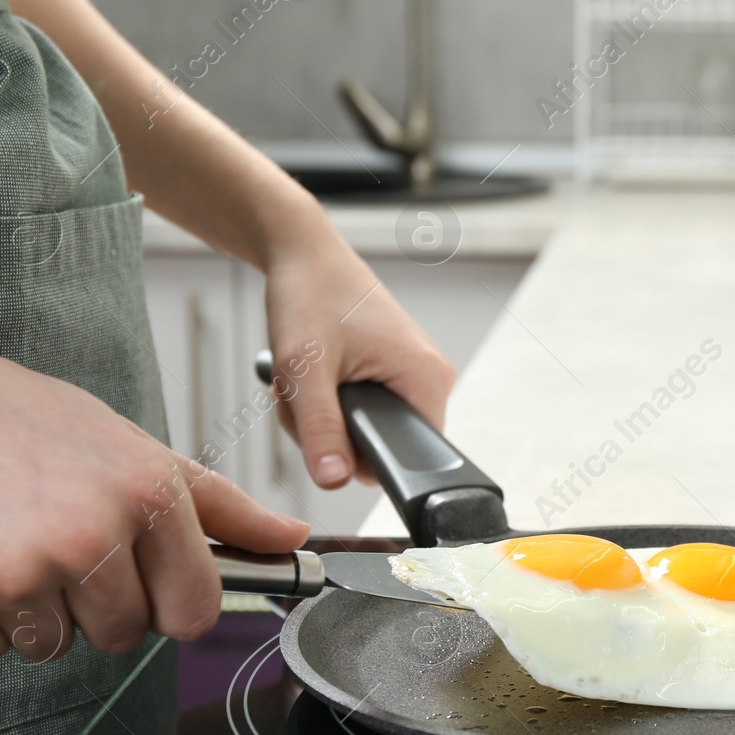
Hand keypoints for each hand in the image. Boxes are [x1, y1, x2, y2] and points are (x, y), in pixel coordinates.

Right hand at [0, 277, 309, 661]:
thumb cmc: (1, 410)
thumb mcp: (123, 440)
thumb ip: (214, 501)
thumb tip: (290, 537)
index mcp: (146, 488)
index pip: (198, 610)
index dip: (172, 604)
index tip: (149, 586)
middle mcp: (91, 530)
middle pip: (127, 636)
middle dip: (98, 604)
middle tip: (55, 540)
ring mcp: (20, 568)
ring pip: (57, 648)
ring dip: (35, 611)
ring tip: (4, 536)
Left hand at [262, 220, 454, 487]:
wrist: (302, 253)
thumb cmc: (309, 294)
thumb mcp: (305, 369)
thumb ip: (321, 429)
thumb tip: (334, 481)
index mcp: (428, 380)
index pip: (408, 460)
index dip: (360, 457)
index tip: (326, 425)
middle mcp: (432, 379)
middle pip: (382, 448)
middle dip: (333, 434)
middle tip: (305, 394)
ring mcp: (414, 374)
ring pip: (367, 431)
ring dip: (326, 416)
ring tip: (307, 378)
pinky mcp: (395, 371)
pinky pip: (364, 410)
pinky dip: (331, 400)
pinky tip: (317, 374)